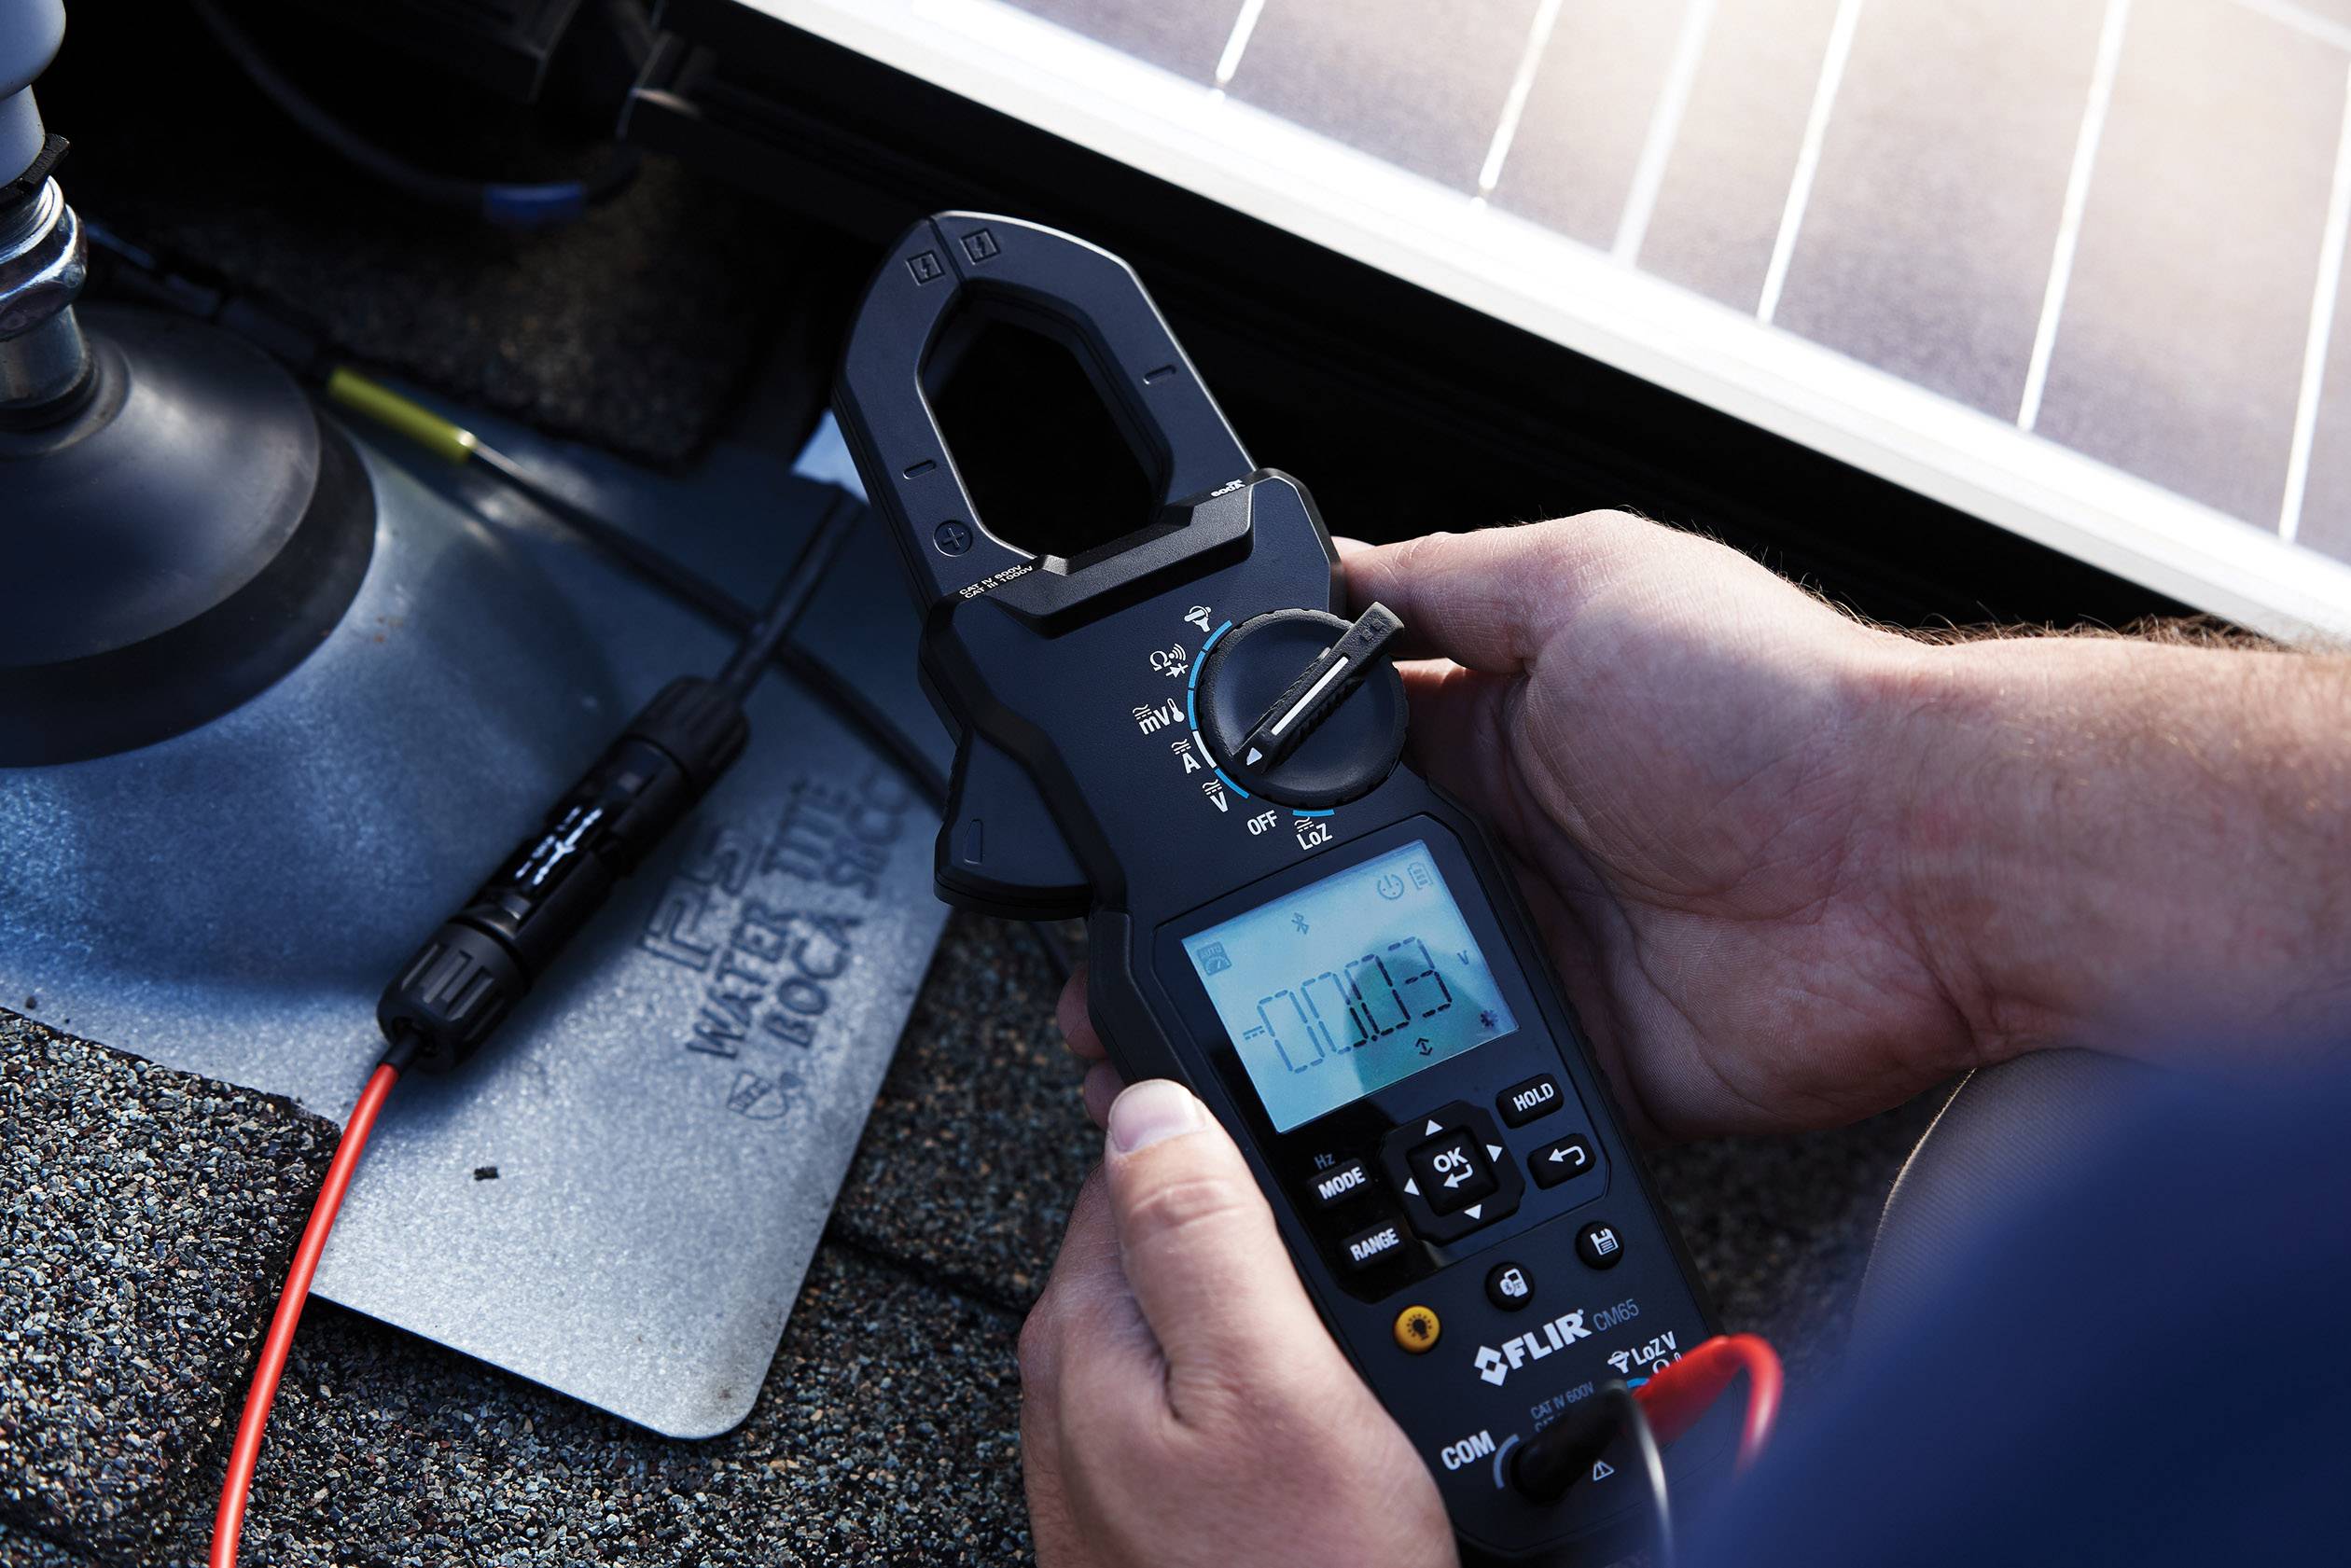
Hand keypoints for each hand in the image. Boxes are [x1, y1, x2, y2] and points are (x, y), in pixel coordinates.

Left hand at [1018, 1079, 1454, 1567]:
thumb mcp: (1271, 1387)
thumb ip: (1204, 1238)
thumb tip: (1153, 1102)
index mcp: (1089, 1325)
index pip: (1141, 1155)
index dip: (1225, 1117)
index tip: (1304, 1112)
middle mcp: (1078, 1380)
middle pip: (1173, 1232)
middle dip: (1258, 1216)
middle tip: (1362, 1240)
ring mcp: (1115, 1445)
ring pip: (1201, 1313)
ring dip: (1271, 1295)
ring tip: (1357, 1319)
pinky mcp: (1161, 1494)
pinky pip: (1215, 1390)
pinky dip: (1271, 1368)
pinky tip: (1330, 1392)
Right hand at [1064, 511, 1970, 1139]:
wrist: (1920, 865)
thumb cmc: (1782, 707)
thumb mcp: (1591, 577)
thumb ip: (1445, 579)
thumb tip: (1328, 564)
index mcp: (1501, 722)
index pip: (1336, 754)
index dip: (1251, 781)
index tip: (1165, 806)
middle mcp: (1515, 841)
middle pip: (1341, 885)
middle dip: (1256, 912)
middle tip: (1159, 940)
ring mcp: (1547, 955)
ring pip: (1385, 995)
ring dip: (1321, 1007)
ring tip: (1227, 1025)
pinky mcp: (1583, 1060)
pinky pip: (1470, 1092)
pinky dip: (1416, 1097)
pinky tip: (1353, 1092)